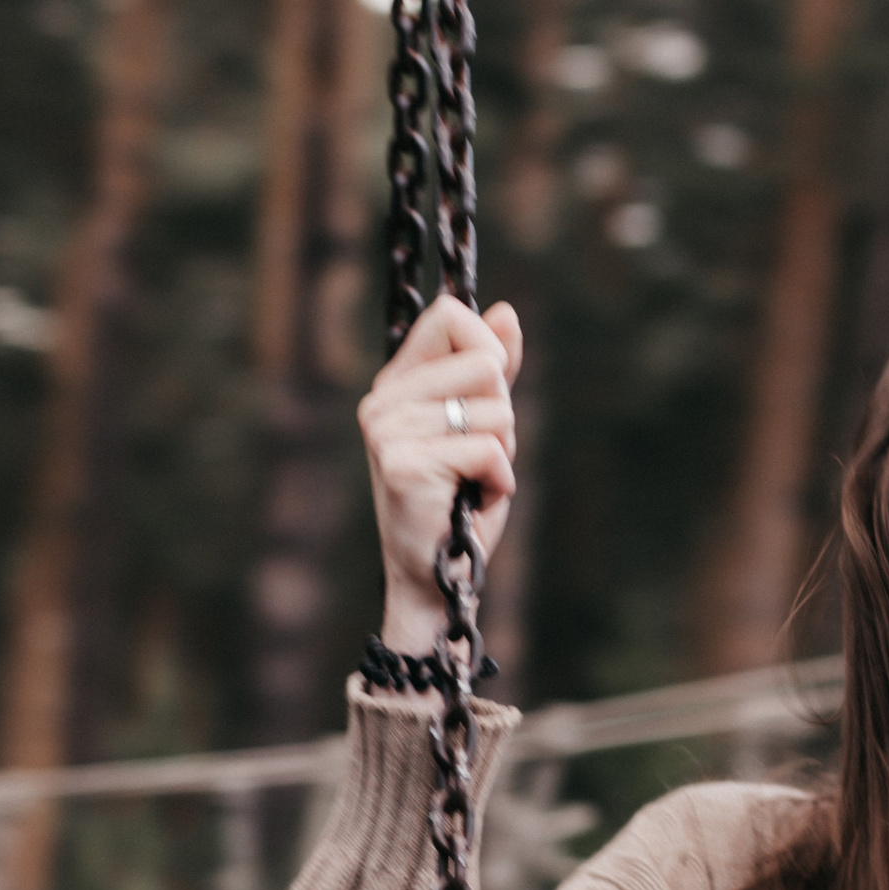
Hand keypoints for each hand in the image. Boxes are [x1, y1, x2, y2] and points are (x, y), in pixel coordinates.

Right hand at [356, 294, 523, 652]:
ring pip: (495, 409)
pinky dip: (499, 481)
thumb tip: (506, 312)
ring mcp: (387, 431)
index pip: (449, 315)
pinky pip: (488, 449)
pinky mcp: (403, 464)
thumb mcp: (481, 426)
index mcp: (397, 383)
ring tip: (472, 481)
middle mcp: (383, 401)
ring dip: (503, 451)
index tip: (493, 388)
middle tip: (479, 455)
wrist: (434, 577)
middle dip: (504, 412)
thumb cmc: (459, 501)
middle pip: (484, 361)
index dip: (488, 344)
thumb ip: (492, 370)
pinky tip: (473, 501)